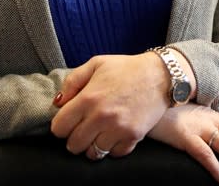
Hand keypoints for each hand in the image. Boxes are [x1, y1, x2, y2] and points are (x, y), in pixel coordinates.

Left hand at [50, 53, 170, 159]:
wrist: (160, 74)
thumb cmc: (126, 68)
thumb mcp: (96, 64)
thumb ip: (72, 81)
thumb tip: (57, 103)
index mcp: (88, 98)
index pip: (59, 128)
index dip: (60, 126)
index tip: (68, 121)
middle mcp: (101, 117)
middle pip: (73, 145)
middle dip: (74, 138)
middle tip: (82, 128)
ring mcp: (118, 129)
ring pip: (93, 154)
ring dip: (92, 145)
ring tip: (98, 133)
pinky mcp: (133, 137)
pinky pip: (114, 154)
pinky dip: (111, 148)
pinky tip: (113, 135)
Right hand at [147, 104, 218, 184]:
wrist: (145, 94)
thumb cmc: (164, 108)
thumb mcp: (187, 114)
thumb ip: (201, 122)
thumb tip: (212, 135)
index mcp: (210, 114)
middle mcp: (208, 118)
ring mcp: (197, 127)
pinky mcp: (183, 136)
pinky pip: (203, 153)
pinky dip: (216, 167)